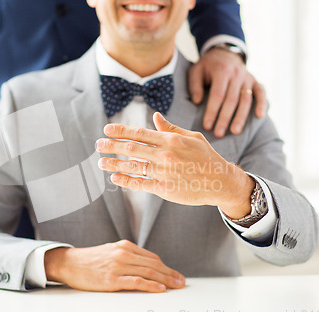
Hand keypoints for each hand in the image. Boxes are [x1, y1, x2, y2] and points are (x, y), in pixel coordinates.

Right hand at [44, 239, 185, 292]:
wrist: (69, 263)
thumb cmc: (89, 260)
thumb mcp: (110, 252)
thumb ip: (127, 257)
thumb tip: (145, 267)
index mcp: (124, 246)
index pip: (151, 257)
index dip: (166, 267)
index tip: (175, 274)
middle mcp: (123, 253)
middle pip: (154, 264)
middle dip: (170, 273)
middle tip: (182, 281)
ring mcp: (118, 266)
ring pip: (148, 272)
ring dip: (166, 280)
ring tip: (176, 286)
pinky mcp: (112, 279)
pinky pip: (136, 282)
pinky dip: (150, 285)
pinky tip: (159, 289)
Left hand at [96, 112, 254, 217]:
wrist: (220, 181)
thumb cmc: (206, 157)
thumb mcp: (192, 137)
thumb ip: (171, 128)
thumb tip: (155, 116)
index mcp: (170, 140)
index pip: (139, 133)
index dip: (121, 131)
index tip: (106, 130)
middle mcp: (165, 155)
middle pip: (131, 148)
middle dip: (112, 146)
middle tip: (98, 145)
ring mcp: (164, 172)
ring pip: (133, 166)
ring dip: (114, 163)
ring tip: (100, 162)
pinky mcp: (164, 188)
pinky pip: (140, 184)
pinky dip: (125, 180)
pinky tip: (114, 177)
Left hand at [189, 47, 266, 137]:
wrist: (224, 53)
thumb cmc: (207, 66)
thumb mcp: (196, 71)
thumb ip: (195, 85)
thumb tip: (197, 102)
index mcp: (222, 71)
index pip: (217, 95)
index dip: (212, 111)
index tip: (207, 126)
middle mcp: (237, 74)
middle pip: (232, 100)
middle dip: (225, 118)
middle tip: (219, 133)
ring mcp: (247, 77)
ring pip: (246, 99)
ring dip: (241, 117)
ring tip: (235, 132)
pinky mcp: (255, 81)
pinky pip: (261, 92)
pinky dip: (262, 104)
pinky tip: (260, 116)